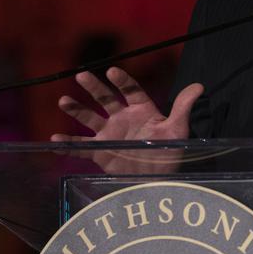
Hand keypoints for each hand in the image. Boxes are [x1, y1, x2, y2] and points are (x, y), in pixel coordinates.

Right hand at [51, 67, 203, 173]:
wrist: (158, 182)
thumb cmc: (169, 154)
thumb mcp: (178, 131)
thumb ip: (183, 108)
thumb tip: (199, 86)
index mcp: (141, 110)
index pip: (130, 90)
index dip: (121, 80)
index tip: (111, 71)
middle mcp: (122, 119)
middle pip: (106, 98)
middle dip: (94, 87)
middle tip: (81, 76)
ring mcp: (109, 135)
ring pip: (89, 118)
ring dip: (76, 109)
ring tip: (63, 100)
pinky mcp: (100, 152)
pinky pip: (80, 147)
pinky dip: (67, 144)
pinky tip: (53, 141)